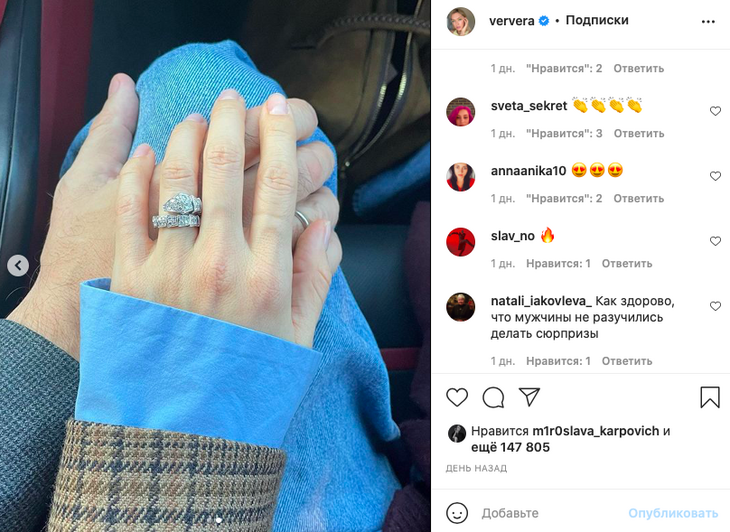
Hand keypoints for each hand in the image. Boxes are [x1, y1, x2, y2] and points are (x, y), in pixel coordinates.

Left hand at [8, 74, 338, 357]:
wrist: (184, 427)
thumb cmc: (244, 384)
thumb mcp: (297, 338)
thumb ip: (316, 280)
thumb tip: (323, 228)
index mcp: (267, 277)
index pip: (279, 187)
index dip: (281, 139)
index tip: (281, 112)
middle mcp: (219, 264)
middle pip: (227, 168)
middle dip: (233, 120)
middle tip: (236, 99)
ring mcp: (170, 268)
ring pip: (178, 178)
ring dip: (188, 135)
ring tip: (197, 117)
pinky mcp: (130, 277)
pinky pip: (132, 210)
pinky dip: (141, 174)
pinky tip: (152, 153)